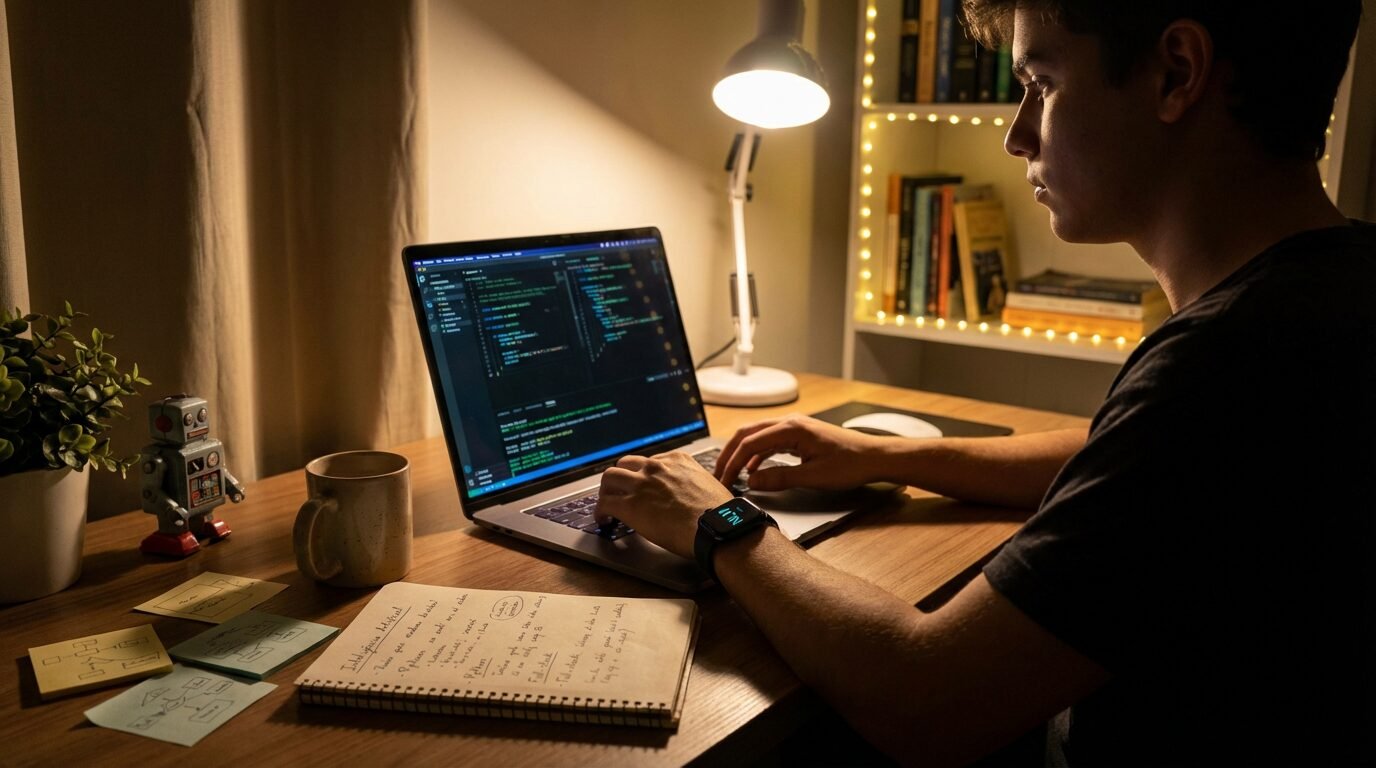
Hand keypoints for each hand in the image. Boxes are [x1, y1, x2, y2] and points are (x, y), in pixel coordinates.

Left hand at [596, 452, 733, 559]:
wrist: (717, 527)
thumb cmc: (720, 513)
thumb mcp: (709, 484)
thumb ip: (693, 482)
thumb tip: (692, 494)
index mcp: (677, 460)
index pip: (649, 461)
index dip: (642, 476)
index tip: (641, 486)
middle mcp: (657, 467)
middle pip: (625, 464)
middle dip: (620, 479)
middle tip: (619, 492)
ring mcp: (642, 484)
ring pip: (609, 478)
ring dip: (606, 491)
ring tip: (606, 505)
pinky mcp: (631, 505)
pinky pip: (604, 503)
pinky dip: (600, 512)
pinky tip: (604, 521)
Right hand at [714, 414, 892, 491]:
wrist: (874, 457)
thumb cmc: (850, 464)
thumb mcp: (813, 477)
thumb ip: (779, 478)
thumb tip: (752, 481)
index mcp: (791, 429)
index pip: (750, 443)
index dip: (732, 463)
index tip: (724, 480)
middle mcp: (790, 423)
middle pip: (748, 434)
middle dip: (729, 454)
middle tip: (718, 474)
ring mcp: (794, 428)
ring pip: (757, 437)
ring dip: (742, 454)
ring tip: (731, 473)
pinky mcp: (799, 436)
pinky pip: (770, 442)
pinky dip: (757, 455)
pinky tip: (753, 470)